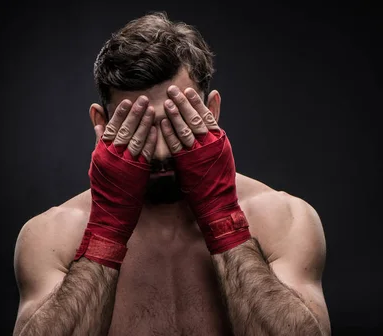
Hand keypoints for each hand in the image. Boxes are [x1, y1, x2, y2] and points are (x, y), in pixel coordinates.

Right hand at [75, 96, 156, 268]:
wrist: (111, 214)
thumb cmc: (104, 187)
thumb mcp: (97, 160)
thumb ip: (99, 137)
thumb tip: (96, 115)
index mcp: (102, 153)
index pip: (111, 128)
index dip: (120, 114)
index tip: (129, 101)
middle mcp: (113, 157)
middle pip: (125, 130)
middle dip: (135, 114)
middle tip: (144, 99)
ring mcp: (126, 165)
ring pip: (136, 140)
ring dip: (145, 124)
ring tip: (153, 109)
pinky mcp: (138, 174)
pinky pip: (146, 154)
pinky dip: (151, 141)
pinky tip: (158, 130)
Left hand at [160, 86, 250, 253]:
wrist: (217, 199)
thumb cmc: (218, 172)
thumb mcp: (221, 143)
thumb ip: (215, 119)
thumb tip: (214, 94)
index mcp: (219, 139)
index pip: (207, 115)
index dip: (196, 102)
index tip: (187, 90)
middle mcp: (210, 145)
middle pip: (195, 120)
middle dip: (184, 104)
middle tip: (173, 90)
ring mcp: (199, 155)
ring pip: (186, 131)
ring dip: (176, 116)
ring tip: (168, 103)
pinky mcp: (187, 165)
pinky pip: (177, 147)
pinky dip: (169, 134)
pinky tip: (161, 124)